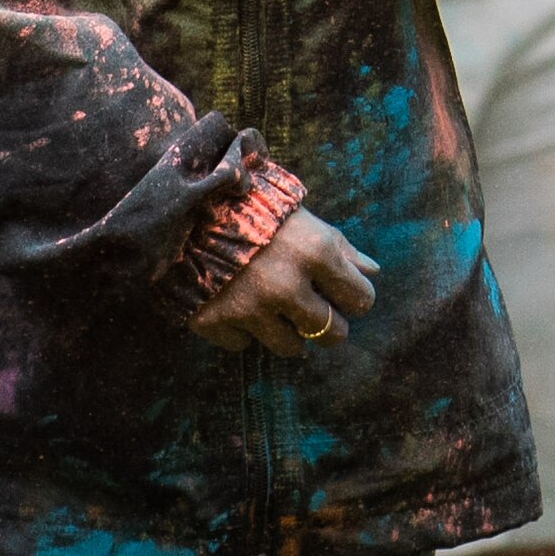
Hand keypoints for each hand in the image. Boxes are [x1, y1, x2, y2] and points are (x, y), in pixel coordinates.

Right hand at [187, 207, 380, 356]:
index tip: (340, 292)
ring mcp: (250, 308)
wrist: (182, 207)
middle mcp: (287, 286)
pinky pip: (243, 344)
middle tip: (310, 307)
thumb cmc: (253, 208)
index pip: (360, 300)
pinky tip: (234, 301)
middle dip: (326, 323)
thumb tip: (372, 273)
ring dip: (286, 331)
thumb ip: (340, 248)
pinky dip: (242, 329)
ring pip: (291, 348)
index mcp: (316, 253)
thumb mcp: (302, 218)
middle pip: (331, 333)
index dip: (352, 297)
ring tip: (272, 305)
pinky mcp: (216, 323)